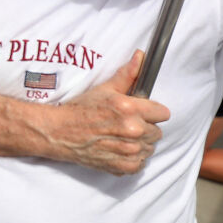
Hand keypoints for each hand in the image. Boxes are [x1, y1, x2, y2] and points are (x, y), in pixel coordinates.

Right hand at [45, 52, 169, 174]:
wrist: (60, 133)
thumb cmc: (80, 110)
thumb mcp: (104, 89)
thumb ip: (127, 75)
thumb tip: (141, 56)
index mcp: (129, 109)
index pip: (163, 113)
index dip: (152, 111)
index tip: (141, 112)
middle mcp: (132, 130)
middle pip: (158, 132)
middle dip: (145, 127)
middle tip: (125, 124)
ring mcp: (129, 150)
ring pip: (150, 147)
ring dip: (139, 143)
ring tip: (120, 137)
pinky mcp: (125, 166)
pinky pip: (141, 162)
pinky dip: (132, 157)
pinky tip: (118, 148)